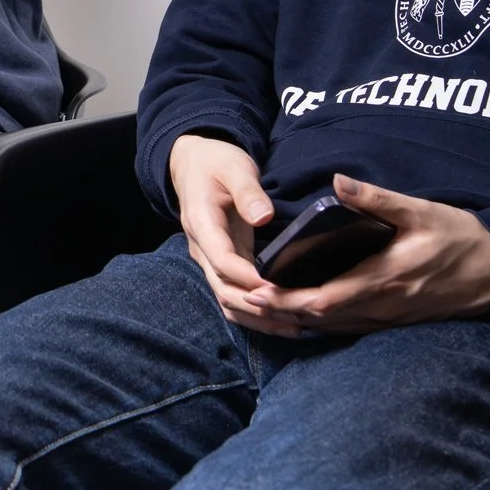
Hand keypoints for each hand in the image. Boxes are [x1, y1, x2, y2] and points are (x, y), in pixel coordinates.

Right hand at [167, 134, 284, 330]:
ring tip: (294, 327)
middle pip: (224, 290)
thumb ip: (248, 192)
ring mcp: (209, 259)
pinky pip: (234, 294)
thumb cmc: (216, 163)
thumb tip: (265, 217)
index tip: (280, 289)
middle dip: (259, 308)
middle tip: (296, 317)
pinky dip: (255, 312)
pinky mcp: (222, 263)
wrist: (193, 164)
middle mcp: (201, 249)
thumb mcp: (234, 167)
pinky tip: (281, 319)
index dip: (250, 279)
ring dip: (258, 318)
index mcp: (202, 225)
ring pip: (227, 300)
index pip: (223, 262)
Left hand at [248, 175, 489, 334]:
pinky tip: (302, 314)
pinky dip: (321, 323)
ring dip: (297, 320)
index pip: (325, 298)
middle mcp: (382, 306)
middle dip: (281, 312)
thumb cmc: (461, 238)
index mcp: (384, 279)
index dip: (288, 299)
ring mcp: (389, 318)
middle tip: (244, 300)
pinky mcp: (395, 320)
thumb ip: (376, 199)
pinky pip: (350, 328)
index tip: (257, 290)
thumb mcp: (421, 211)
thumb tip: (338, 181)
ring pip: (333, 328)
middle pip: (321, 319)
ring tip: (262, 308)